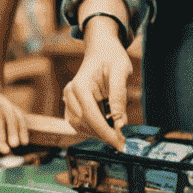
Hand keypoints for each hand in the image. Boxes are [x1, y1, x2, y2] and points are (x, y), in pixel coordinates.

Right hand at [62, 21, 130, 149]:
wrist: (101, 48)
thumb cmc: (111, 57)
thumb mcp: (121, 72)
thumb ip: (119, 97)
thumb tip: (120, 124)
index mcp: (80, 84)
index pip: (91, 115)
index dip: (106, 132)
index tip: (121, 143)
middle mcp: (70, 93)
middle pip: (84, 123)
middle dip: (104, 134)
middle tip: (123, 142)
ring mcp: (68, 99)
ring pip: (79, 126)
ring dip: (97, 133)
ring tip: (116, 132)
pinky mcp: (71, 105)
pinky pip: (78, 123)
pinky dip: (92, 129)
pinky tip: (106, 126)